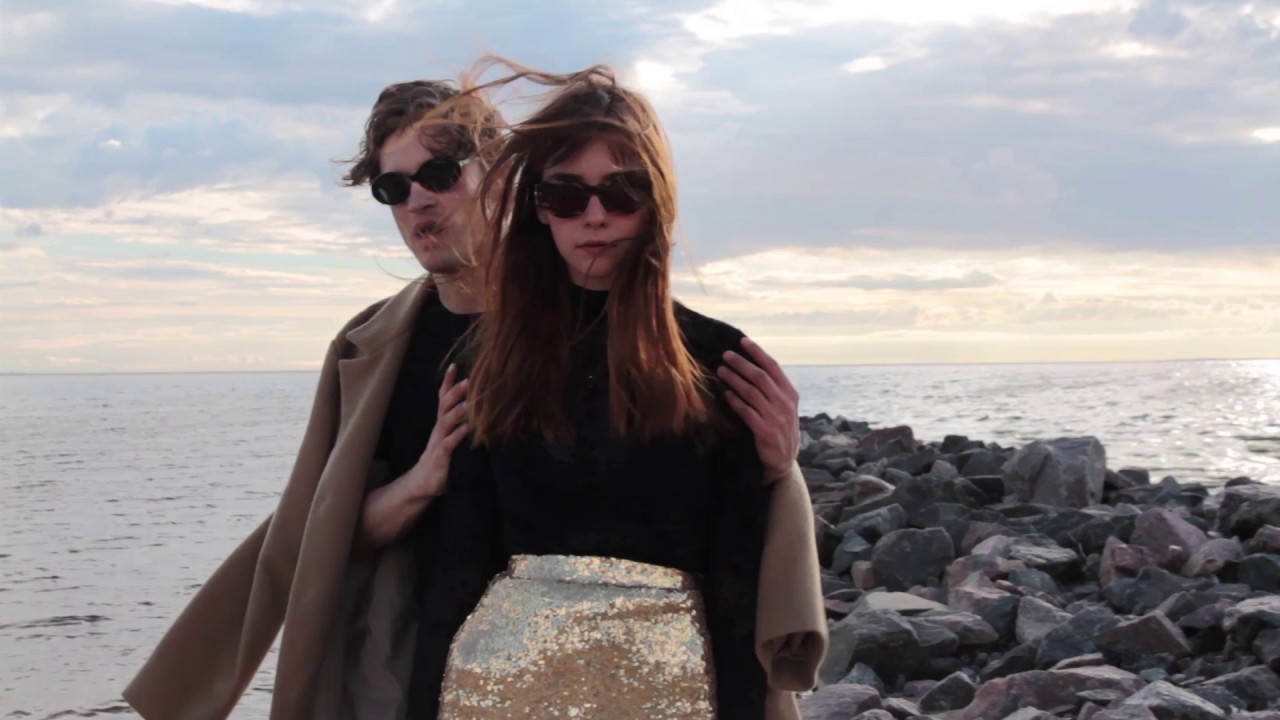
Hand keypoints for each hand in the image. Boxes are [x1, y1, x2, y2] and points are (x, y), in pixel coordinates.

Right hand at [407, 364, 469, 497]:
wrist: (423, 482)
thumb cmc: (440, 456)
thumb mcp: (449, 435)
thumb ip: (459, 422)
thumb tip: (478, 406)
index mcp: (442, 423)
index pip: (443, 398)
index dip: (448, 383)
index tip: (453, 365)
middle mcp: (439, 429)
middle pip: (445, 406)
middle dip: (455, 392)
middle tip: (468, 380)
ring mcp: (439, 442)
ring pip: (446, 423)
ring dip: (458, 412)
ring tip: (470, 402)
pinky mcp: (441, 458)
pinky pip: (448, 445)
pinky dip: (456, 436)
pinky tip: (466, 429)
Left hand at [717, 337, 800, 482]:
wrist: (784, 460)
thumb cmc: (781, 429)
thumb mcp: (785, 407)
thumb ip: (774, 390)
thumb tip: (753, 368)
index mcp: (790, 394)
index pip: (773, 367)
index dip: (757, 353)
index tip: (743, 341)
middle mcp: (785, 403)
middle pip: (760, 377)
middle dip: (741, 363)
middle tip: (725, 355)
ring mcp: (775, 416)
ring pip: (751, 392)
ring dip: (734, 379)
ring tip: (720, 371)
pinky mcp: (765, 430)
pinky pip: (746, 411)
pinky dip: (734, 401)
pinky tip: (725, 394)